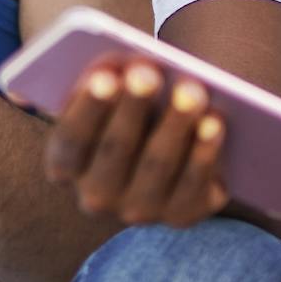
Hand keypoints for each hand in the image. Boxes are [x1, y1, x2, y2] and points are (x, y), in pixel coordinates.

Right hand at [43, 61, 226, 226]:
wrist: (164, 148)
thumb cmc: (128, 108)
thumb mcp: (108, 94)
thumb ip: (105, 79)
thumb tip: (122, 68)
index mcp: (66, 165)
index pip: (71, 139)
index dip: (89, 108)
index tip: (106, 76)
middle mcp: (97, 196)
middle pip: (115, 151)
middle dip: (132, 108)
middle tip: (148, 73)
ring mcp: (139, 210)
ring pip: (157, 166)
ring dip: (175, 124)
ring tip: (191, 88)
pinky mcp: (181, 214)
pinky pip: (193, 185)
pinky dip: (205, 152)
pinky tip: (214, 121)